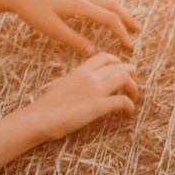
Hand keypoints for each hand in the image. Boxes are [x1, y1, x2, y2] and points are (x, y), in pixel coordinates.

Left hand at [0, 0, 137, 56]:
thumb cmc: (32, 10)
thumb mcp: (52, 29)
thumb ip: (74, 40)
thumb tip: (94, 52)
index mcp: (80, 5)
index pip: (109, 18)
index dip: (121, 33)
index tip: (129, 47)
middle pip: (112, 5)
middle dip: (127, 18)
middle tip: (138, 30)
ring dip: (119, 10)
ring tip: (127, 20)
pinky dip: (107, 5)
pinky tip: (105, 11)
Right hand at [0, 53, 139, 174]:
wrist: (40, 117)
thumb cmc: (46, 106)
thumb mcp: (61, 85)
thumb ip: (74, 81)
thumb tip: (77, 84)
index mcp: (81, 71)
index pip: (105, 56)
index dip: (118, 62)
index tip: (121, 72)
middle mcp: (90, 77)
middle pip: (121, 66)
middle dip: (132, 75)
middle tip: (132, 88)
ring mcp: (95, 90)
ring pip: (126, 78)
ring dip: (134, 89)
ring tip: (133, 100)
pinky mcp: (98, 106)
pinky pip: (123, 101)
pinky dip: (130, 107)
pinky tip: (127, 114)